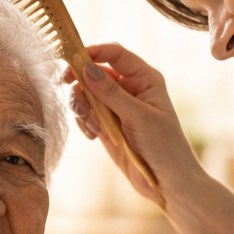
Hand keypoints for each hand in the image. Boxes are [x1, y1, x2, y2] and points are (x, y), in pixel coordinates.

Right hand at [65, 44, 203, 201]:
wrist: (168, 182)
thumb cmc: (164, 146)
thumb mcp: (139, 117)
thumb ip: (112, 93)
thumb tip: (87, 69)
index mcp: (144, 79)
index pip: (115, 54)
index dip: (93, 52)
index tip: (72, 58)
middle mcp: (130, 89)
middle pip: (95, 72)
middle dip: (80, 81)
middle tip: (65, 86)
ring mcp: (117, 107)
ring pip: (87, 94)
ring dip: (82, 106)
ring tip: (92, 125)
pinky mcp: (107, 126)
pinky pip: (87, 114)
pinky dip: (84, 122)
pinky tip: (94, 136)